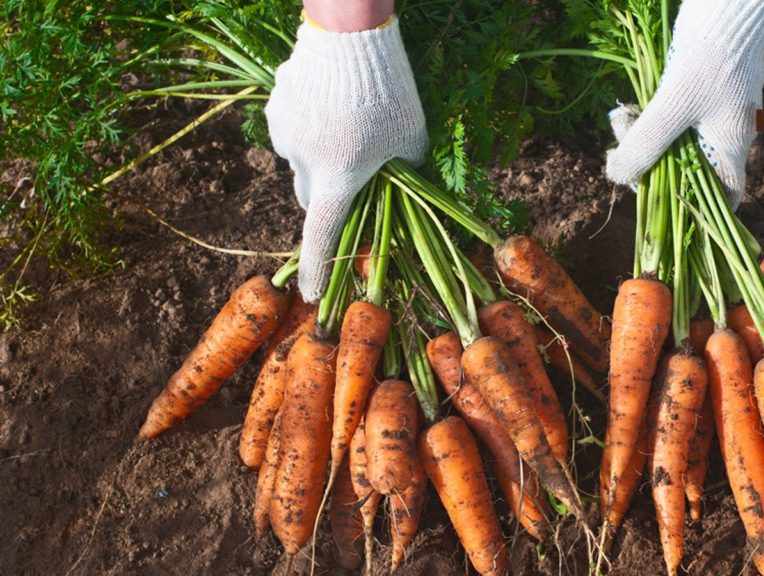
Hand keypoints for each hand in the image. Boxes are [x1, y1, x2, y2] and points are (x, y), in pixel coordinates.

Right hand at [266, 17, 426, 301]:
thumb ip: (405, 171)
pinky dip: (310, 128)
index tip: (309, 296)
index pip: (322, 236)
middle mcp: (303, 162)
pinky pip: (292, 129)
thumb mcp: (411, 139)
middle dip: (331, 197)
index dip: (317, 269)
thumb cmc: (391, 92)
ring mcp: (284, 133)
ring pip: (301, 161)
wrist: (351, 36)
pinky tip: (332, 104)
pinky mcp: (276, 106)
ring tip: (349, 125)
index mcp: (338, 178)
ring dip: (321, 158)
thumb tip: (400, 187)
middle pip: (312, 198)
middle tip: (357, 178)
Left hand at [605, 0, 763, 208]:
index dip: (698, 211)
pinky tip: (633, 107)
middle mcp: (730, 130)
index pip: (726, 196)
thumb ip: (645, 145)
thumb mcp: (671, 106)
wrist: (727, 3)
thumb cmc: (710, 57)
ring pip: (680, 138)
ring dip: (649, 138)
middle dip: (656, 167)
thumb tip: (618, 177)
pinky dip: (654, 115)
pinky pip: (676, 113)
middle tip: (625, 157)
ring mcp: (718, 108)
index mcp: (733, 144)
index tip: (661, 207)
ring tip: (624, 123)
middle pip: (692, 168)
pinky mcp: (703, 87)